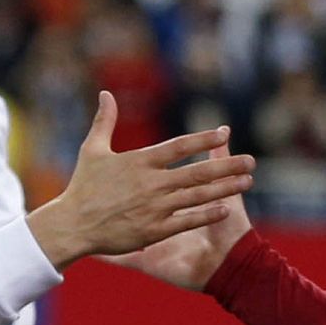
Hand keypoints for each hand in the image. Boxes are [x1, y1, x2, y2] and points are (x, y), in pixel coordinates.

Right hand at [26, 92, 254, 268]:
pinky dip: (207, 214)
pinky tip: (226, 208)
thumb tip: (105, 94)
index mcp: (139, 162)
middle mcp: (151, 183)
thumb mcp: (93, 150)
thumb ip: (104, 122)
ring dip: (225, 188)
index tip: (225, 132)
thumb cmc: (83, 187)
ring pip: (197, 195)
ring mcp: (155, 208)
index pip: (179, 147)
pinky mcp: (154, 230)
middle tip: (252, 161)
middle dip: (227, 166)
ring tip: (247, 181)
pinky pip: (186, 220)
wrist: (73, 225)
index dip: (203, 139)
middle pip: (197, 171)